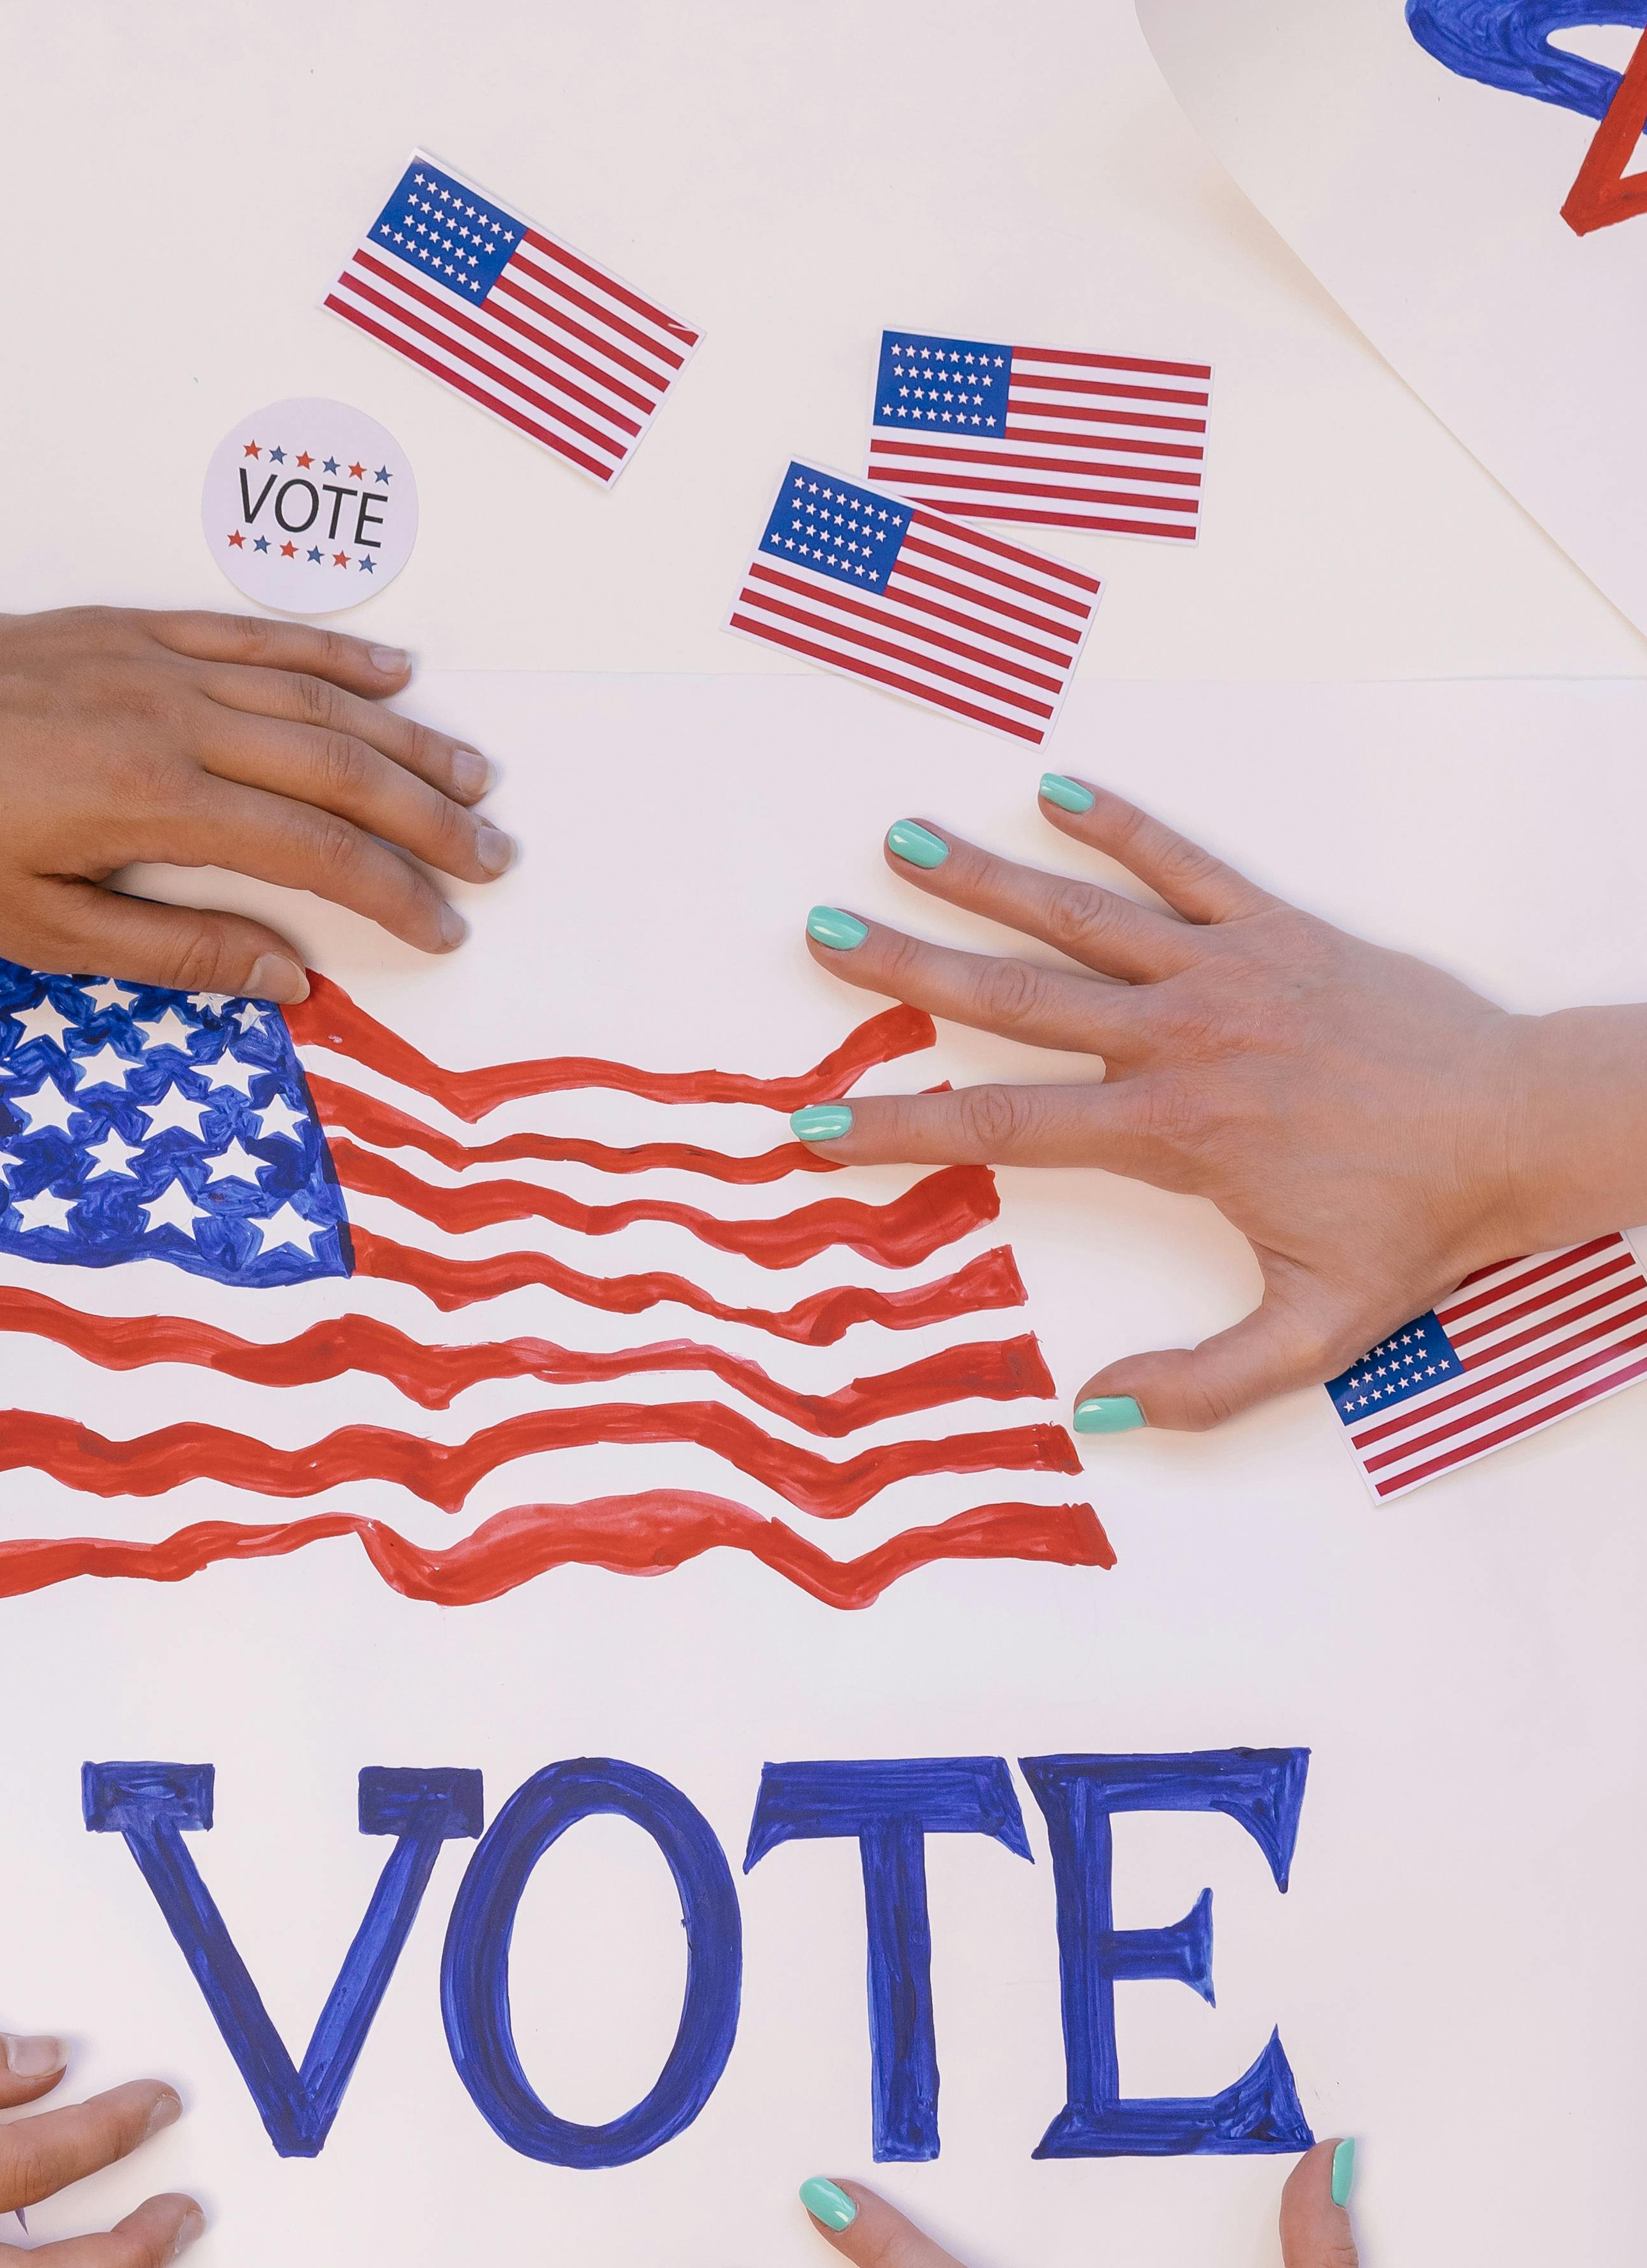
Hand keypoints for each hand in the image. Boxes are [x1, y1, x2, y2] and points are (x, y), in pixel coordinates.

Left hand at [0, 347, 511, 1004]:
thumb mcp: (38, 930)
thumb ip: (171, 951)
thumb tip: (285, 978)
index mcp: (155, 803)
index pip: (314, 851)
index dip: (394, 892)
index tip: (447, 928)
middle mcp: (172, 719)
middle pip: (337, 764)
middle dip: (427, 815)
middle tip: (494, 856)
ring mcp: (152, 663)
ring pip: (311, 694)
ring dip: (401, 735)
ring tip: (470, 772)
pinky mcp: (125, 630)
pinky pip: (250, 635)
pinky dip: (327, 650)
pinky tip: (384, 667)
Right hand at [793, 783, 1646, 1427]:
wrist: (1521, 1127)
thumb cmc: (1419, 1230)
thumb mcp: (1313, 1334)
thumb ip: (1202, 1382)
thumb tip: (1097, 1410)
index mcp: (1171, 1134)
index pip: (1000, 1127)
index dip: (896, 1130)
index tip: (814, 1123)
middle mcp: (1181, 1038)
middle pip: (1013, 999)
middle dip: (907, 969)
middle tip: (822, 934)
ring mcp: (1228, 972)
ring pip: (1080, 916)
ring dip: (986, 878)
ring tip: (904, 842)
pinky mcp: (1279, 929)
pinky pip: (1184, 865)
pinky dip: (1122, 826)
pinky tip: (1058, 790)